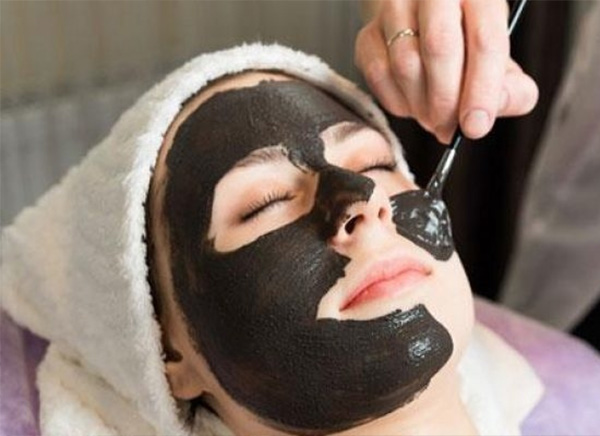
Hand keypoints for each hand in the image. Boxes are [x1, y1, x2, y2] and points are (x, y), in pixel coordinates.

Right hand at [355, 0, 538, 142]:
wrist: (424, 16)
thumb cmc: (467, 40)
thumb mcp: (500, 58)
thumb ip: (511, 89)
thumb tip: (481, 119)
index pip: (485, 41)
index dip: (481, 91)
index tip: (475, 127)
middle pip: (439, 48)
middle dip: (445, 101)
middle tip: (448, 128)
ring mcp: (395, 8)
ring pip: (404, 64)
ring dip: (420, 105)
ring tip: (433, 118)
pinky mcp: (368, 32)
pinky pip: (377, 74)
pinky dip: (396, 101)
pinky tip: (412, 105)